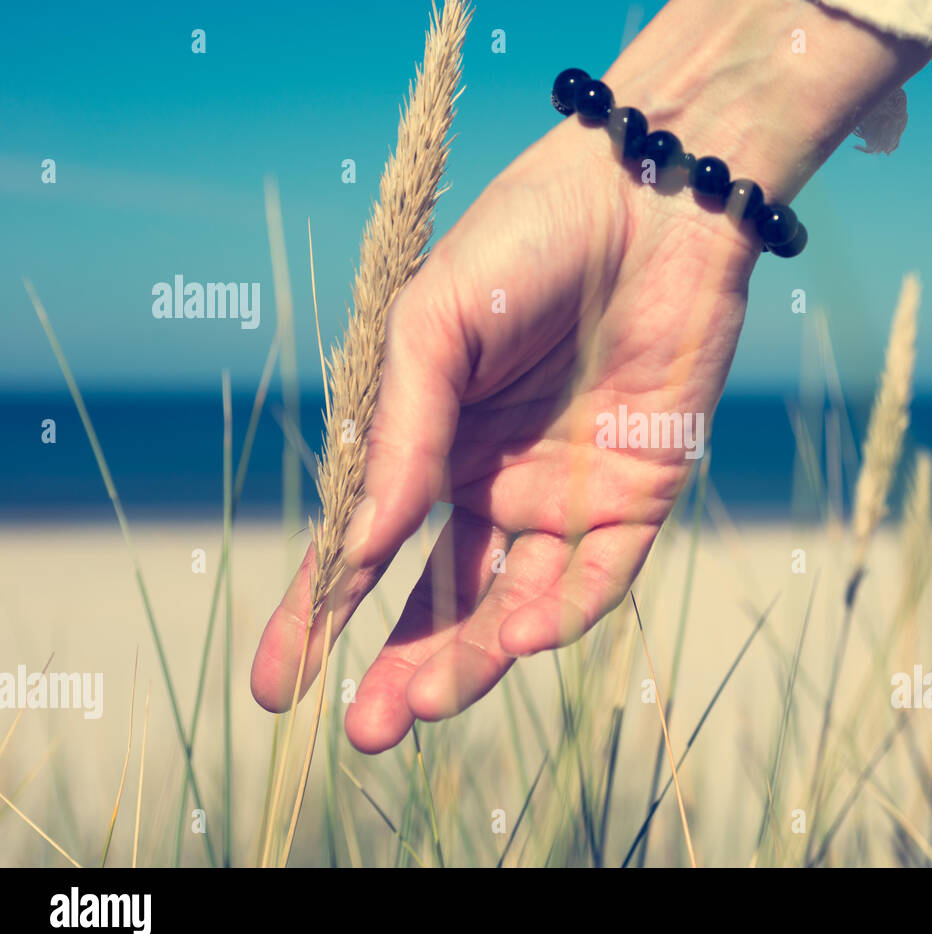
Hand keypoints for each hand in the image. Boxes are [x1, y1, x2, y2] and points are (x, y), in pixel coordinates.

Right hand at [250, 0, 931, 753]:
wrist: (650, 199)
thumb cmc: (529, 240)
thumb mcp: (432, 324)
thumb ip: (402, 431)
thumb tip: (361, 541)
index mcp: (433, 442)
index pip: (369, 548)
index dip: (320, 615)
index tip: (275, 685)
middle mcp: (494, 480)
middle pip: (443, 598)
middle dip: (404, 667)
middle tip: (367, 730)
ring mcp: (567, 495)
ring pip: (518, 604)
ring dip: (474, 658)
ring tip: (428, 702)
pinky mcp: (640, 494)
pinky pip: (601, 575)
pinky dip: (563, 610)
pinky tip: (520, 634)